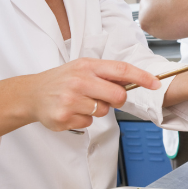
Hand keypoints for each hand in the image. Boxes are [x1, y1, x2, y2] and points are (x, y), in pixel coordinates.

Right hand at [26, 58, 160, 131]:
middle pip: (118, 96)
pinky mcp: (64, 117)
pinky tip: (71, 111)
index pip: (121, 70)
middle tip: (103, 97)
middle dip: (117, 99)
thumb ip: (106, 74)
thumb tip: (133, 82)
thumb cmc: (62, 80)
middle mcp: (79, 81)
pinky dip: (84, 119)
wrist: (31, 94)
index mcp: (86, 66)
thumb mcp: (82, 68)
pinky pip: (89, 122)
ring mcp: (70, 100)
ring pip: (103, 111)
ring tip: (80, 102)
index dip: (141, 77)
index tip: (156, 84)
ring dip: (97, 109)